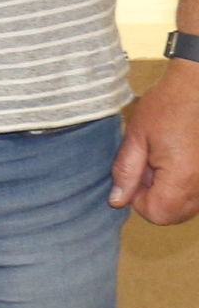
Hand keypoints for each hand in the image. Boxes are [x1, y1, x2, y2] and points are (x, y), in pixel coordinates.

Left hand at [109, 60, 198, 224]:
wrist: (195, 92)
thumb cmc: (165, 108)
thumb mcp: (135, 136)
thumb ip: (125, 171)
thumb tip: (117, 201)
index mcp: (181, 177)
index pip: (156, 214)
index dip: (138, 200)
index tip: (135, 175)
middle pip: (172, 216)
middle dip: (153, 199)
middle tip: (147, 167)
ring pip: (185, 209)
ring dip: (167, 194)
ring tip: (161, 163)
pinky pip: (195, 197)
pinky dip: (181, 189)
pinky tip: (174, 164)